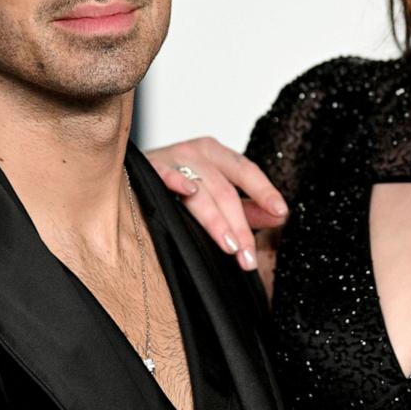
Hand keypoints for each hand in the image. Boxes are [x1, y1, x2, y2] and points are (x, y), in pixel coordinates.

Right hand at [145, 138, 288, 270]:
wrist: (129, 174)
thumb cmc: (178, 185)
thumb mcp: (216, 193)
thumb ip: (248, 207)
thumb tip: (280, 217)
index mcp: (217, 155)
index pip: (247, 171)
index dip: (265, 191)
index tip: (281, 212)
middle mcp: (198, 152)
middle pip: (226, 190)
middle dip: (240, 226)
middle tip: (248, 257)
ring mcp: (173, 158)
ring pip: (202, 190)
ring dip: (217, 220)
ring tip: (230, 246)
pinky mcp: (149, 168)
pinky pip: (165, 174)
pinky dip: (177, 181)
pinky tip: (189, 191)